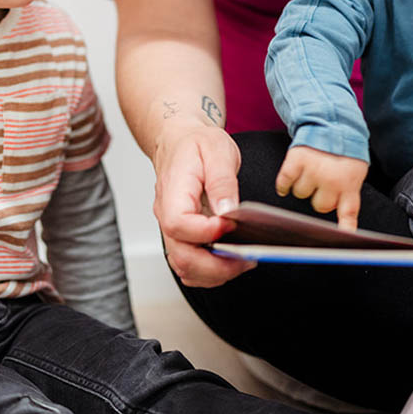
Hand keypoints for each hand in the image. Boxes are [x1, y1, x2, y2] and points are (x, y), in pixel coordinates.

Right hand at [152, 122, 255, 286]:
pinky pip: (189, 263)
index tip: (231, 225)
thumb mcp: (216, 150)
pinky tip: (229, 261)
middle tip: (246, 259)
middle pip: (181, 256)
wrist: (179, 140)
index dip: (207, 232)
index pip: (180, 225)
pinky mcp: (181, 235)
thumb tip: (228, 211)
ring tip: (242, 262)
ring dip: (214, 273)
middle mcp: (166, 215)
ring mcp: (171, 228)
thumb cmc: (195, 144)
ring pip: (184, 267)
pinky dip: (209, 272)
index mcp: (172, 193)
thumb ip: (222, 181)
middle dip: (216, 266)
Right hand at [275, 145, 366, 231]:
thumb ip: (348, 195)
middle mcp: (332, 180)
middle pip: (319, 206)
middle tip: (323, 181)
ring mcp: (314, 170)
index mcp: (349, 184)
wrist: (331, 122)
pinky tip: (291, 176)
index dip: (345, 230)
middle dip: (320, 195)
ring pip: (300, 194)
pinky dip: (284, 183)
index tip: (342, 240)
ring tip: (311, 171)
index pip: (348, 213)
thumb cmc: (342, 151)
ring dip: (303, 184)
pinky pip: (284, 183)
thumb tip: (344, 227)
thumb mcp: (354, 173)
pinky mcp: (297, 160)